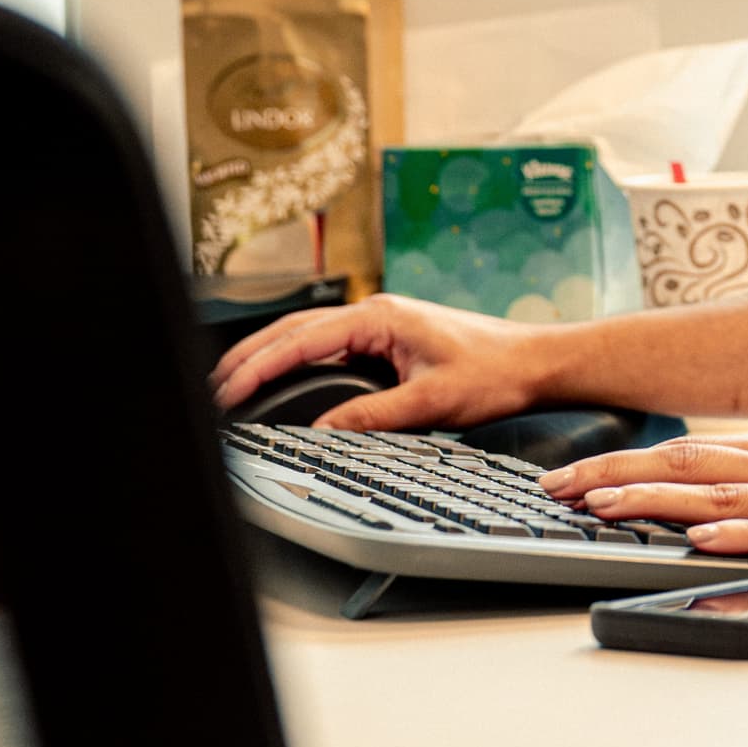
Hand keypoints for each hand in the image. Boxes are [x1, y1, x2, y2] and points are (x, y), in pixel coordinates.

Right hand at [207, 292, 553, 432]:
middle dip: (249, 358)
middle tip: (210, 390)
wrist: (536, 362)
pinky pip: (328, 348)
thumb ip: (373, 416)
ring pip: (307, 337)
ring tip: (231, 385)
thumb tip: (322, 432)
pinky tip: (280, 381)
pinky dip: (296, 362)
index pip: (302, 339)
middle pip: (294, 332)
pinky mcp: (387, 341)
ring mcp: (380, 326)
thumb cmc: (496, 372)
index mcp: (380, 317)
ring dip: (269, 358)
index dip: (259, 366)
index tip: (226, 391)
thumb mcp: (432, 401)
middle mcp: (375, 314)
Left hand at [535, 429, 747, 565]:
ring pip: (723, 495)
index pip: (688, 454)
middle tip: (557, 488)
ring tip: (600, 506)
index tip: (572, 479)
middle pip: (688, 466)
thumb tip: (713, 505)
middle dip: (615, 477)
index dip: (624, 465)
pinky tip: (701, 538)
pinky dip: (740, 534)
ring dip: (655, 501)